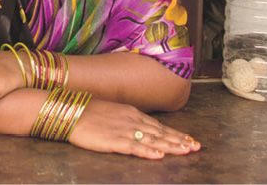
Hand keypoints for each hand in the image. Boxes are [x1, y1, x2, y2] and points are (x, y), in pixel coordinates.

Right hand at [68, 98, 200, 159]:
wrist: (71, 110)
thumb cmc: (88, 112)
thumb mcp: (113, 112)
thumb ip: (128, 120)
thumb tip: (140, 128)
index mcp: (132, 113)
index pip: (159, 125)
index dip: (175, 133)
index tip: (189, 139)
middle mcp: (132, 120)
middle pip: (160, 132)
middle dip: (179, 140)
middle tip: (196, 146)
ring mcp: (124, 130)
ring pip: (153, 140)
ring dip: (171, 146)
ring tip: (186, 151)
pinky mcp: (114, 140)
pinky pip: (135, 147)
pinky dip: (149, 151)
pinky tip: (159, 155)